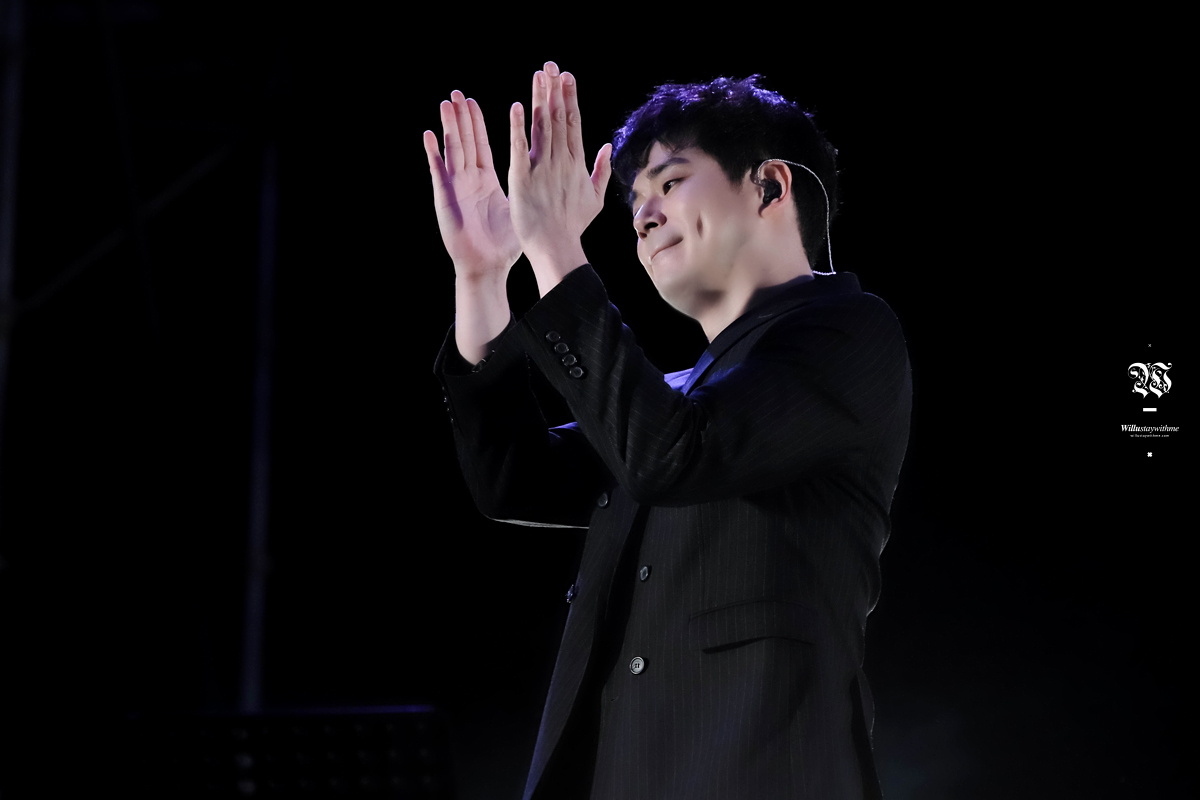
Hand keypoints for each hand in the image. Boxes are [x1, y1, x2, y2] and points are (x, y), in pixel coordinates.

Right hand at [423, 91, 521, 281]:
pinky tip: (430, 134)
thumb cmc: (504, 244)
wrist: (487, 266)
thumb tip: (549, 177)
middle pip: (465, 142)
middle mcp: (469, 180)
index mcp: (486, 181)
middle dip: (462, 118)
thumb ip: (529, 189)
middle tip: (458, 93)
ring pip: (452, 150)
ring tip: (446, 104)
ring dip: (449, 127)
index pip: (481, 145)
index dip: (478, 124)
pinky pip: (439, 172)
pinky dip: (434, 153)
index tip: (476, 102)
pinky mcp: (446, 198)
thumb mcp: (518, 208)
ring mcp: (456, 187)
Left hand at [508, 62, 611, 293]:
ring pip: (542, 126)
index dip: (569, 98)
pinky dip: (519, 126)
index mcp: (576, 164)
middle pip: (558, 118)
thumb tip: (607, 146)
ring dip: (540, 99)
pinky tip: (519, 105)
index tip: (567, 77)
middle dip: (555, 90)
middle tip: (552, 66)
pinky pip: (520, 147)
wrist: (556, 247)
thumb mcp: (594, 198)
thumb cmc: (573, 226)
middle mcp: (561, 161)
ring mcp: (542, 168)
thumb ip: (600, 171)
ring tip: (539, 75)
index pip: (573, 123)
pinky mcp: (522, 177)